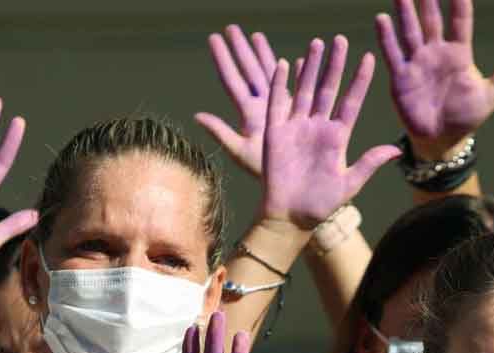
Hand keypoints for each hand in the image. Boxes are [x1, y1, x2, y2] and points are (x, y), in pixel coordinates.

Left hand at [196, 25, 282, 176]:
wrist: (288, 182)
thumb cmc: (264, 172)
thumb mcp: (240, 153)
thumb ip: (220, 133)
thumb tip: (196, 115)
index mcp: (248, 113)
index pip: (233, 80)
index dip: (224, 60)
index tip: (215, 38)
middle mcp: (262, 106)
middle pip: (249, 71)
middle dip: (242, 50)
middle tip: (232, 28)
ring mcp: (279, 107)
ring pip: (272, 74)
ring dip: (267, 54)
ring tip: (258, 34)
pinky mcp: (297, 113)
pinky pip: (297, 88)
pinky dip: (297, 73)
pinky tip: (297, 60)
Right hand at [261, 40, 400, 228]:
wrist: (290, 218)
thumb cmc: (321, 205)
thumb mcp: (350, 184)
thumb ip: (369, 163)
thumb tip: (396, 149)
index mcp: (337, 137)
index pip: (351, 102)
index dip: (359, 81)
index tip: (369, 59)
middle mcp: (318, 127)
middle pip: (328, 89)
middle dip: (335, 65)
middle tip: (341, 40)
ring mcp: (296, 128)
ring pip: (305, 90)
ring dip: (310, 68)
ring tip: (317, 44)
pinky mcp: (275, 134)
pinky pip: (277, 104)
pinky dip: (280, 85)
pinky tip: (283, 64)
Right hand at [376, 0, 493, 152]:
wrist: (441, 140)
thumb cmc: (466, 116)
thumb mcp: (491, 94)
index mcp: (459, 53)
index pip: (460, 20)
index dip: (460, 2)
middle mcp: (436, 52)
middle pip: (432, 19)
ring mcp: (418, 63)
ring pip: (410, 31)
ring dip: (405, 12)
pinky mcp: (401, 77)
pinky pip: (394, 54)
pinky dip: (387, 38)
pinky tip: (381, 19)